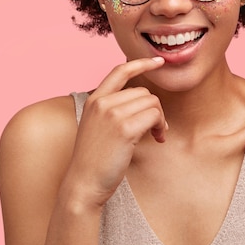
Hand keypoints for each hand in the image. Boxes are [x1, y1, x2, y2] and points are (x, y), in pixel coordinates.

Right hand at [63, 56, 166, 207]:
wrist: (84, 183)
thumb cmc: (94, 160)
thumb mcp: (96, 127)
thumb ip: (112, 110)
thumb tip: (143, 102)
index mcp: (94, 100)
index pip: (120, 71)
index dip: (141, 63)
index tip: (158, 62)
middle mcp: (102, 102)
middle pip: (143, 91)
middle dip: (155, 109)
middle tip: (156, 129)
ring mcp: (112, 114)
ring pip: (152, 102)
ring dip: (160, 119)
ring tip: (156, 135)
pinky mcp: (124, 128)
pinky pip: (154, 115)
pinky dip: (160, 126)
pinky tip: (157, 139)